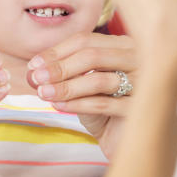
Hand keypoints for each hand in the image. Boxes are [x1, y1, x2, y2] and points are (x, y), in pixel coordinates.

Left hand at [27, 32, 135, 158]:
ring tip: (44, 94)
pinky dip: (78, 104)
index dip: (56, 52)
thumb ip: (63, 70)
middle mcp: (139, 58)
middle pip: (93, 55)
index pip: (85, 40)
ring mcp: (144, 82)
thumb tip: (34, 69)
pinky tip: (59, 106)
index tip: (33, 66)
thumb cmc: (101, 103)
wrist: (121, 135)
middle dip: (60, 67)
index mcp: (123, 45)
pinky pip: (104, 104)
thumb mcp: (81, 81)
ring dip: (66, 87)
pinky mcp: (140, 109)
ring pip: (98, 80)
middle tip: (36, 79)